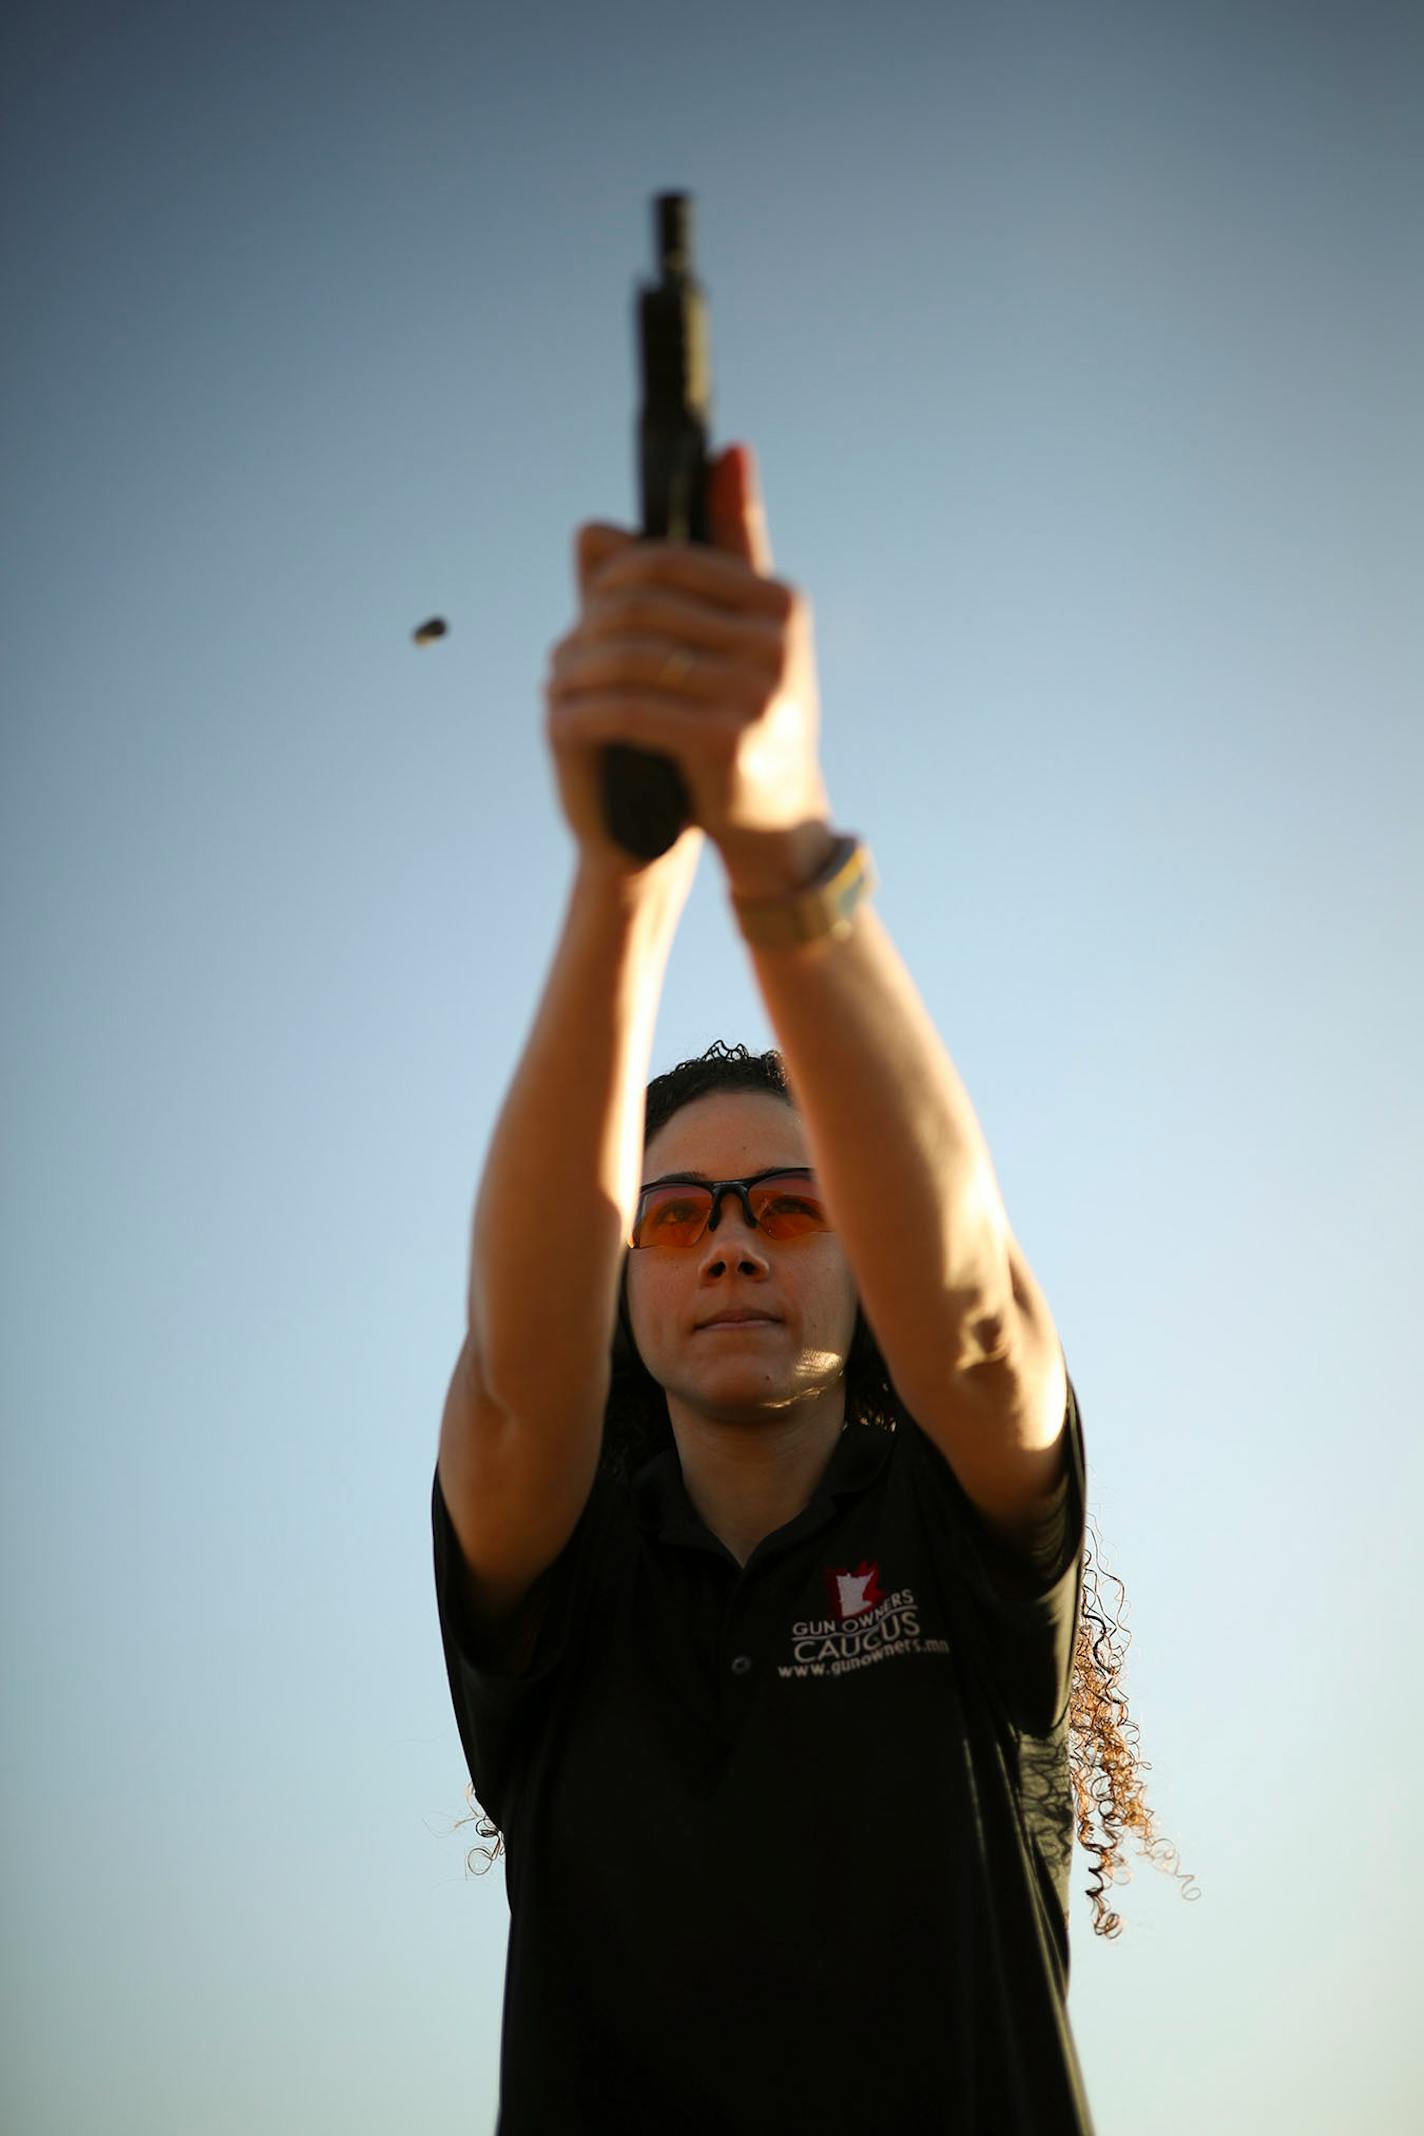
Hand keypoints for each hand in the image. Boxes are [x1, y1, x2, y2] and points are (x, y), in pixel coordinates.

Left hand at [543, 444, 834, 895]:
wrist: (775, 826)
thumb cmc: (746, 722)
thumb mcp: (740, 634)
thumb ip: (721, 552)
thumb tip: (725, 451)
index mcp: (780, 602)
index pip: (667, 562)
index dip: (610, 581)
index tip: (586, 611)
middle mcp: (778, 640)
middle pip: (642, 608)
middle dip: (587, 628)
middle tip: (563, 656)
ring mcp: (759, 691)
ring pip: (629, 658)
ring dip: (576, 671)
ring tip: (557, 686)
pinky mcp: (729, 742)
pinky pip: (629, 709)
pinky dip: (584, 712)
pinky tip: (561, 720)